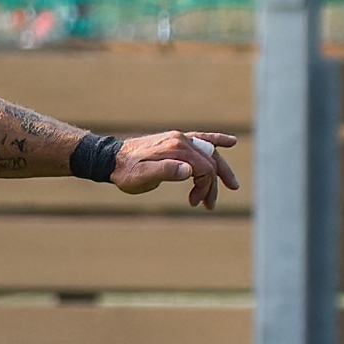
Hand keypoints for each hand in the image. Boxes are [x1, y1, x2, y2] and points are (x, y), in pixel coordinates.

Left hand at [112, 131, 239, 207]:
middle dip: (213, 185)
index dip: (205, 186)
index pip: (204, 167)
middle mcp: (181, 139)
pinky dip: (217, 141)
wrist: (112, 159)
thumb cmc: (126, 172)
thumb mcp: (142, 177)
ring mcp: (179, 138)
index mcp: (176, 148)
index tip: (194, 202)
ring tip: (216, 193)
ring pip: (208, 153)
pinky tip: (231, 142)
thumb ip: (165, 171)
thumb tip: (188, 171)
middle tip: (209, 205)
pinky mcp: (176, 140)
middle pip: (209, 162)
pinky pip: (202, 138)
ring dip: (217, 172)